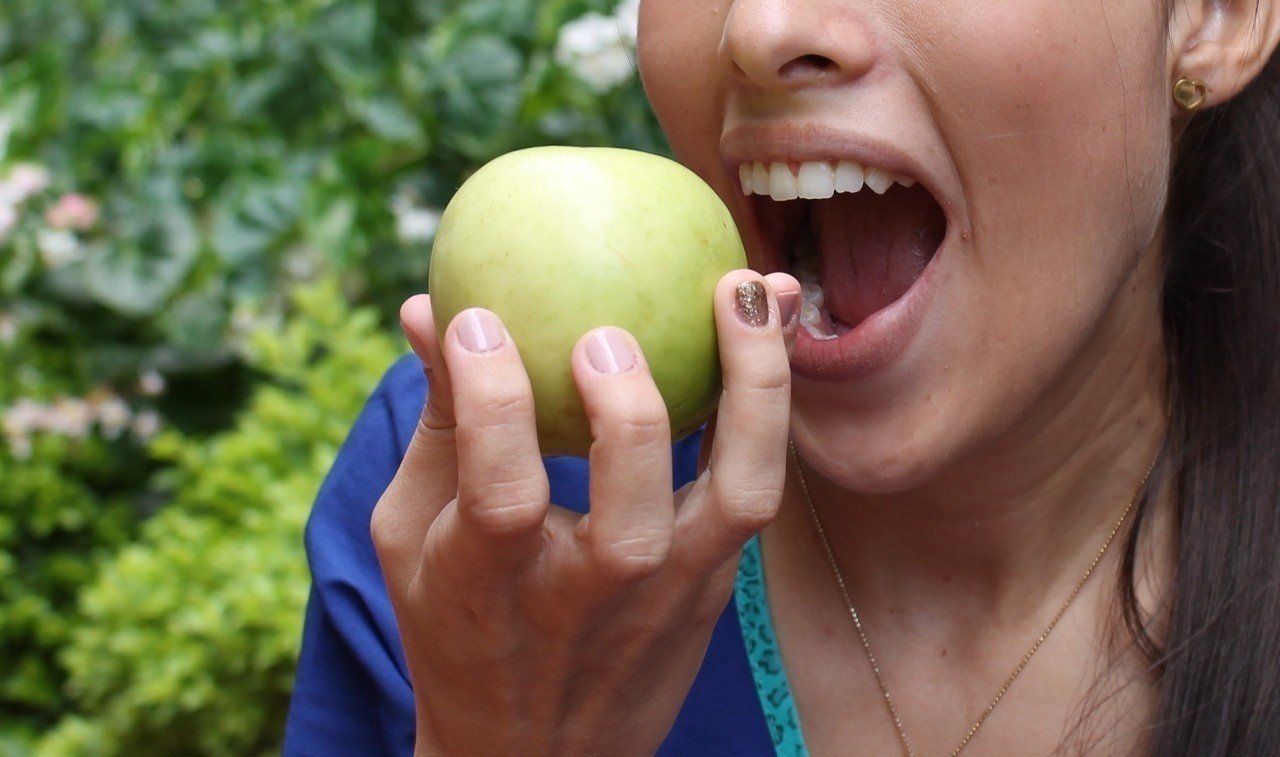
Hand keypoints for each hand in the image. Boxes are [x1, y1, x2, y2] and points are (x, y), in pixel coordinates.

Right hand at [371, 270, 799, 754]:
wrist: (538, 752)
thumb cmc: (457, 625)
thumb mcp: (415, 537)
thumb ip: (435, 427)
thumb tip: (422, 310)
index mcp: (492, 590)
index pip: (500, 496)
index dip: (490, 403)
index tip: (478, 318)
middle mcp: (592, 599)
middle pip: (632, 518)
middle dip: (628, 418)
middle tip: (606, 335)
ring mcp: (670, 595)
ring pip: (739, 495)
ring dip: (756, 386)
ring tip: (750, 289)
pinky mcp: (715, 582)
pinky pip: (755, 484)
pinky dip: (768, 402)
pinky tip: (767, 325)